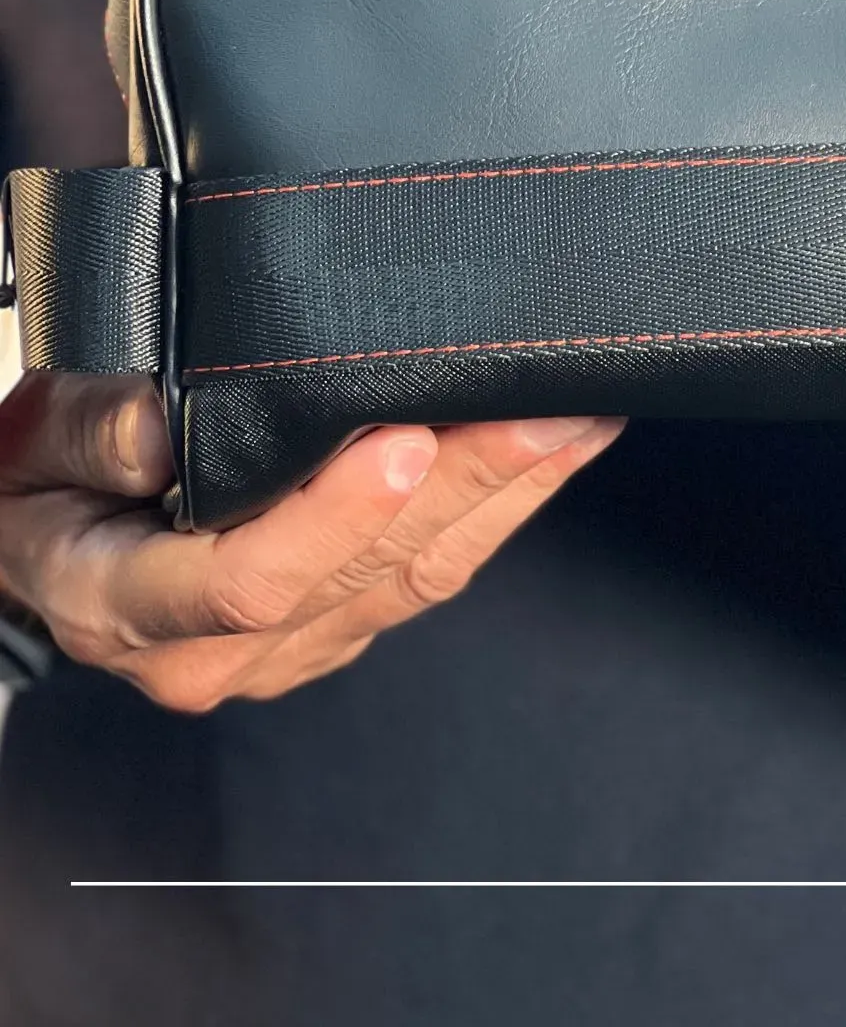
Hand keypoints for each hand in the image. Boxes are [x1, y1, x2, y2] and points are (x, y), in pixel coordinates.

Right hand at [0, 372, 620, 711]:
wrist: (44, 552)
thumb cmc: (41, 489)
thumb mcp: (29, 444)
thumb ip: (90, 430)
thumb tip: (161, 425)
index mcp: (134, 604)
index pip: (247, 578)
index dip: (333, 516)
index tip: (401, 440)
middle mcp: (221, 649)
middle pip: (363, 573)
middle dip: (469, 483)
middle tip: (547, 406)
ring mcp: (291, 646)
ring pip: (416, 576)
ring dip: (510, 495)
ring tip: (580, 417)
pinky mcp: (338, 624)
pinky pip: (428, 573)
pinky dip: (500, 510)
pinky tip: (552, 452)